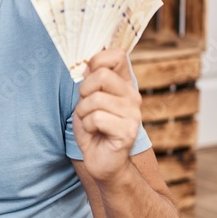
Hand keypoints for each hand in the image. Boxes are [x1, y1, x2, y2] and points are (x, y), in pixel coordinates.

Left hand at [72, 49, 141, 182]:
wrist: (103, 162)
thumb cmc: (93, 130)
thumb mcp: (87, 100)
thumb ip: (91, 81)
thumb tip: (88, 64)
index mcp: (124, 85)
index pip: (118, 55)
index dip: (97, 60)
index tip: (88, 76)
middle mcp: (132, 96)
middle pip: (102, 75)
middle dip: (84, 91)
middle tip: (86, 107)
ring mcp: (133, 114)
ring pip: (96, 99)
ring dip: (83, 112)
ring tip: (90, 122)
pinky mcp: (128, 131)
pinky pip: (97, 118)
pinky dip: (88, 126)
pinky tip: (95, 133)